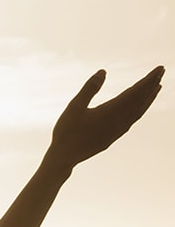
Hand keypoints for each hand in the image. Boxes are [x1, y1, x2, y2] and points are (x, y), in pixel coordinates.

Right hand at [48, 65, 163, 169]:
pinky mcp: (112, 137)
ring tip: (157, 87)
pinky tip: (139, 109)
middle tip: (162, 71)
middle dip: (152, 85)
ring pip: (138, 112)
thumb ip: (90, 88)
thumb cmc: (66, 132)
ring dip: (149, 98)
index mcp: (111, 112)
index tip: (159, 68)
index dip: (149, 80)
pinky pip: (132, 121)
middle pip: (140, 100)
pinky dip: (139, 111)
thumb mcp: (74, 107)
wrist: (63, 158)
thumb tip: (104, 71)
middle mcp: (118, 122)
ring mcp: (117, 131)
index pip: (136, 92)